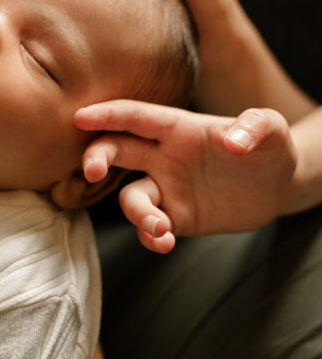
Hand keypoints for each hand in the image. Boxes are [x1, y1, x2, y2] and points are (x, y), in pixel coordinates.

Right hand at [74, 101, 296, 250]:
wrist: (278, 187)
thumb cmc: (271, 147)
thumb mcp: (273, 130)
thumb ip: (255, 127)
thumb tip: (232, 142)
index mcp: (179, 128)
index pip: (136, 117)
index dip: (108, 115)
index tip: (80, 117)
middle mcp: (165, 156)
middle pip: (116, 150)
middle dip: (97, 157)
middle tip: (92, 172)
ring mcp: (167, 187)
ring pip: (132, 197)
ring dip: (137, 214)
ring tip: (160, 228)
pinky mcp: (176, 216)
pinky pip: (151, 227)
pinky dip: (150, 237)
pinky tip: (165, 243)